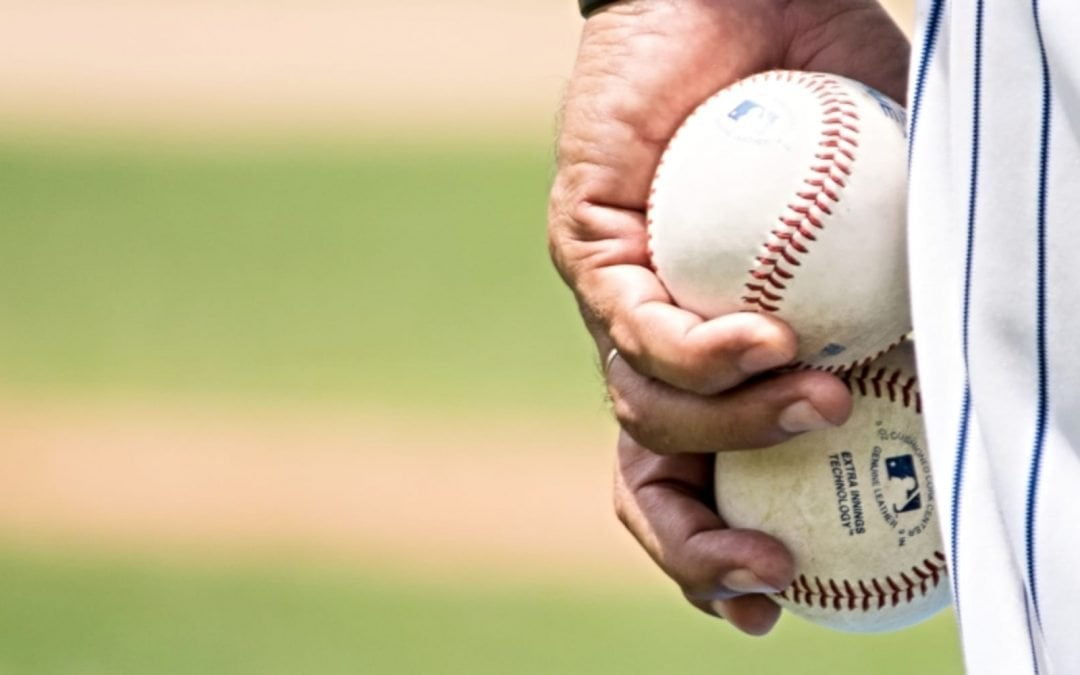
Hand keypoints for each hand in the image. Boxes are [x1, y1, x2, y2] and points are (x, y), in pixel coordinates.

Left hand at [549, 0, 908, 632]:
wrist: (751, 1)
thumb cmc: (830, 101)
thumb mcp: (898, 214)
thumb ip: (917, 292)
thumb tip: (968, 373)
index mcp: (717, 355)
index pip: (701, 478)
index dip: (724, 551)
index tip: (780, 596)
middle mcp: (657, 341)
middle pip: (648, 476)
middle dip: (696, 546)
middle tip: (768, 576)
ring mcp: (619, 296)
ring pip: (644, 411)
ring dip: (737, 430)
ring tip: (820, 397)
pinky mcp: (588, 242)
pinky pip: (632, 323)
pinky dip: (703, 350)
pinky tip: (767, 333)